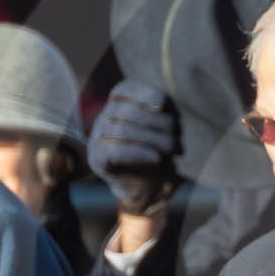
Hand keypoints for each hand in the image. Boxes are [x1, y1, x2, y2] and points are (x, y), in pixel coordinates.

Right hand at [87, 81, 180, 217]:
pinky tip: (157, 158)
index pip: (124, 89)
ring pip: (122, 131)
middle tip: (177, 138)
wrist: (148, 186)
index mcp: (118, 104)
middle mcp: (105, 117)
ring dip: (152, 140)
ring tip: (171, 150)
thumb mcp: (165, 129)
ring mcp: (97, 137)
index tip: (161, 106)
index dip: (143, 94)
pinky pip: (116, 152)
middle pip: (127, 111)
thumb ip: (163, 113)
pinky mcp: (98, 158)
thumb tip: (160, 104)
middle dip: (157, 123)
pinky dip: (140, 153)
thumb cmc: (159, 150)